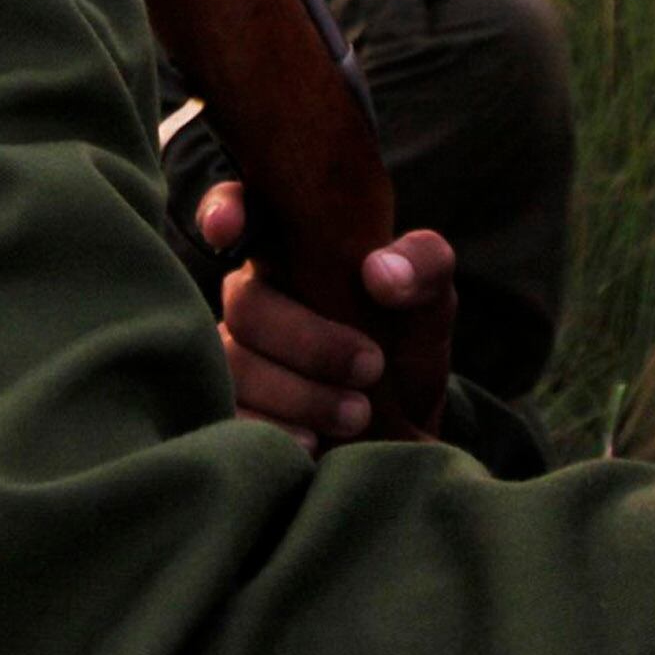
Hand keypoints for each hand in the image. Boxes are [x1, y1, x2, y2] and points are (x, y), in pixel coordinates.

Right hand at [198, 181, 455, 453]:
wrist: (404, 432)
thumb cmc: (406, 347)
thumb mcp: (430, 301)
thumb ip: (423, 266)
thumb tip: (379, 273)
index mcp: (289, 254)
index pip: (240, 212)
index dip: (224, 211)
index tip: (226, 230)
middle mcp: (253, 300)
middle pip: (246, 304)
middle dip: (307, 338)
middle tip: (370, 365)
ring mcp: (235, 358)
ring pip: (234, 363)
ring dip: (297, 391)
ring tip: (357, 414)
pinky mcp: (232, 412)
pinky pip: (229, 416)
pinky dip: (272, 429)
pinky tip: (313, 443)